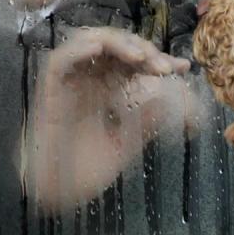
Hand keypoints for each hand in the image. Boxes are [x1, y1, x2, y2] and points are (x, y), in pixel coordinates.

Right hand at [19, 25, 202, 208]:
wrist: (57, 191)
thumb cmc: (86, 170)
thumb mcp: (127, 142)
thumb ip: (148, 120)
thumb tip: (176, 101)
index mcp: (108, 89)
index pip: (135, 63)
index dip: (158, 60)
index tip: (183, 68)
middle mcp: (89, 79)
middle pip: (117, 47)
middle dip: (143, 50)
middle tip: (162, 66)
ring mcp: (70, 81)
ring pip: (91, 43)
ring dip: (117, 44)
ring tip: (138, 57)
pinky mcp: (50, 87)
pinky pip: (61, 59)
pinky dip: (79, 50)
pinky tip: (99, 48)